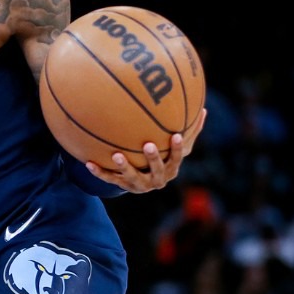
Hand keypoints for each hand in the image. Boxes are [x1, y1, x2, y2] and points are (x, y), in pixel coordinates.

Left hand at [85, 107, 207, 192]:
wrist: (144, 182)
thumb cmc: (163, 157)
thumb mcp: (176, 147)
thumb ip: (191, 130)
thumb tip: (204, 108)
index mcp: (171, 169)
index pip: (177, 158)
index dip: (176, 148)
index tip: (176, 135)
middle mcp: (157, 179)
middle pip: (157, 170)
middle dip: (153, 159)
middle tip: (148, 145)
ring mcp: (140, 185)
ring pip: (132, 178)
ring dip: (125, 167)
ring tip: (117, 155)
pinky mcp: (123, 185)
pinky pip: (110, 179)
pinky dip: (100, 172)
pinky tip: (88, 163)